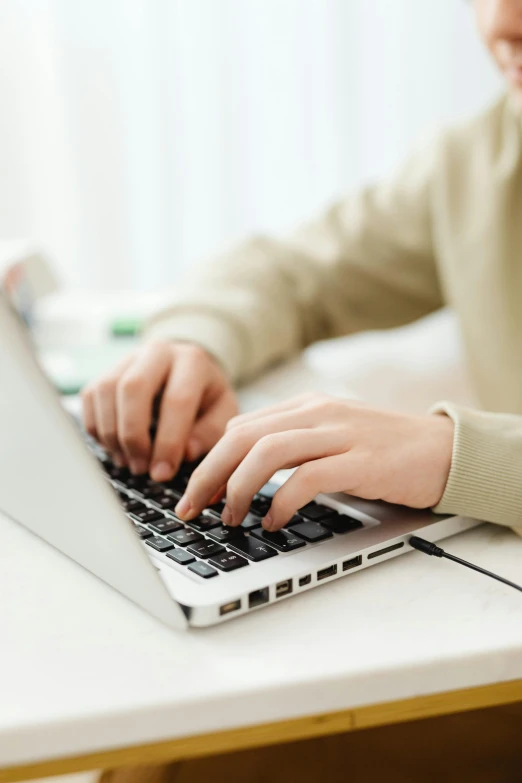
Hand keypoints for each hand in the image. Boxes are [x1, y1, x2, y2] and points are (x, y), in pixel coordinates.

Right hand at [81, 340, 238, 480]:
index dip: (168, 442)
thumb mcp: (221, 413)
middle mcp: (157, 352)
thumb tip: (185, 453)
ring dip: (113, 434)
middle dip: (133, 436)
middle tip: (141, 468)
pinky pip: (90, 399)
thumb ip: (209, 433)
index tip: (163, 473)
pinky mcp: (105, 371)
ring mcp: (127, 359)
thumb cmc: (206, 397)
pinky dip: (98, 429)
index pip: (177, 400)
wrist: (187, 370)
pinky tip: (116, 449)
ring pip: (106, 391)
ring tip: (129, 462)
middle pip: (132, 388)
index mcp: (192, 360)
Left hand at [175, 393, 453, 530]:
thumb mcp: (330, 435)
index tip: (193, 493)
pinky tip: (273, 522)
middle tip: (192, 510)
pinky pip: (306, 478)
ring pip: (266, 452)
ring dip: (237, 489)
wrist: (444, 449)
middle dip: (208, 475)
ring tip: (230, 518)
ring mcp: (339, 434)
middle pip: (242, 438)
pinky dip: (280, 502)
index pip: (240, 428)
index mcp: (305, 406)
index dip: (208, 461)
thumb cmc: (383, 449)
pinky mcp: (360, 461)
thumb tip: (240, 472)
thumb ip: (291, 444)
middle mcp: (316, 413)